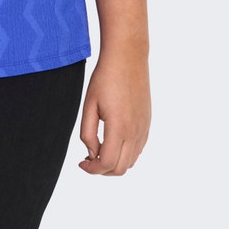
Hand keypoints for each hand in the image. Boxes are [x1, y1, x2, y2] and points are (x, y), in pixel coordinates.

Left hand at [78, 51, 150, 175]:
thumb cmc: (105, 78)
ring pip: (131, 161)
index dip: (92, 169)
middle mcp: (135, 132)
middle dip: (102, 170)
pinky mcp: (147, 123)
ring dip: (114, 163)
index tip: (81, 163)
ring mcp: (144, 128)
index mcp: (119, 128)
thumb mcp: (89, 104)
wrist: (127, 58)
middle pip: (120, 168)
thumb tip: (91, 153)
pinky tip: (112, 141)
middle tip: (88, 159)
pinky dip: (125, 154)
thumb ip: (87, 132)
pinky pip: (138, 149)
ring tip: (98, 150)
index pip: (106, 164)